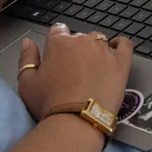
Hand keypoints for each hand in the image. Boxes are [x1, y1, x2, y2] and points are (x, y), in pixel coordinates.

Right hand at [17, 23, 132, 123]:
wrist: (75, 121)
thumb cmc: (49, 103)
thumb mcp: (27, 83)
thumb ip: (27, 58)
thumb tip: (28, 42)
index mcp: (59, 43)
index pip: (58, 30)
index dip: (57, 42)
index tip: (57, 54)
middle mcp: (82, 42)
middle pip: (79, 37)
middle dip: (75, 49)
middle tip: (72, 70)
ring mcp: (104, 51)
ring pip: (99, 41)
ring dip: (95, 50)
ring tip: (91, 68)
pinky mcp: (120, 63)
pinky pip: (124, 45)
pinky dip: (121, 44)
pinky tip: (117, 48)